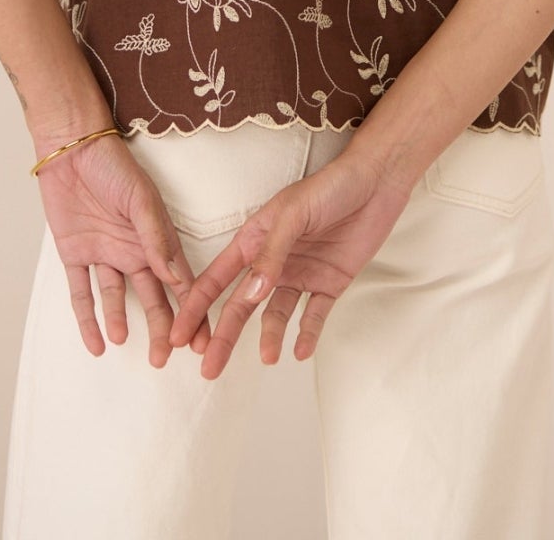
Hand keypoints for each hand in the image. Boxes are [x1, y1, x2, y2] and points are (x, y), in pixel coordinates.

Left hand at [34, 130, 213, 366]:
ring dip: (122, 322)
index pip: (179, 282)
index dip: (192, 311)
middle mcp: (133, 251)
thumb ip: (156, 238)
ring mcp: (104, 254)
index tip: (201, 340)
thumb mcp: (140, 198)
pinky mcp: (76, 254)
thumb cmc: (113, 165)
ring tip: (127, 342)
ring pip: (116, 299)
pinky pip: (82, 293)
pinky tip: (96, 344)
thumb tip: (176, 279)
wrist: (71, 148)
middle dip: (162, 327)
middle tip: (166, 357)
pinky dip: (88, 319)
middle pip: (151, 298)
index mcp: (155, 237)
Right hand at [167, 147, 411, 378]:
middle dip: (224, 336)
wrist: (375, 183)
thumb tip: (249, 295)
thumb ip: (271, 255)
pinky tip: (301, 351)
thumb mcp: (293, 215)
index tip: (178, 336)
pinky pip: (314, 315)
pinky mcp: (328, 283)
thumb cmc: (328, 188)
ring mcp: (300, 274)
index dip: (196, 307)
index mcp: (254, 240)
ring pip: (276, 314)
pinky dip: (307, 334)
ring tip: (268, 358)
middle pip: (241, 305)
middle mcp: (272, 261)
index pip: (217, 278)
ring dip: (269, 336)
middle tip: (209, 369)